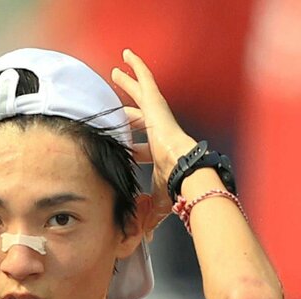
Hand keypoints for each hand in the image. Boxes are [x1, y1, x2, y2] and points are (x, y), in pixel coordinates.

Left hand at [111, 48, 195, 230]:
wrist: (186, 171)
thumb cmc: (176, 187)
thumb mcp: (159, 201)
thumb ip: (150, 216)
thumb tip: (145, 240)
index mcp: (159, 153)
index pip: (142, 148)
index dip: (132, 149)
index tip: (125, 151)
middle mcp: (159, 132)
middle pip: (139, 117)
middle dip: (127, 111)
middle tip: (118, 108)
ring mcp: (158, 116)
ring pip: (141, 93)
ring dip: (128, 82)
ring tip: (114, 73)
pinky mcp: (157, 104)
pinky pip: (146, 79)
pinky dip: (137, 66)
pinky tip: (126, 55)